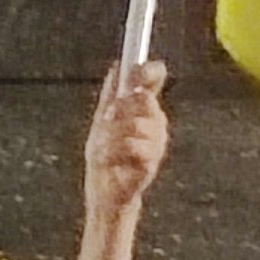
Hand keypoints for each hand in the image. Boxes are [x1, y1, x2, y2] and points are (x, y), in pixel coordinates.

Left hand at [84, 59, 170, 219]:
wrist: (105, 193)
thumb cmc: (106, 159)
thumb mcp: (102, 121)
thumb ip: (111, 95)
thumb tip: (117, 66)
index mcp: (145, 109)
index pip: (154, 77)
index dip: (145, 70)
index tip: (132, 75)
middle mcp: (156, 123)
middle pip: (143, 99)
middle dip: (118, 110)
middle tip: (105, 123)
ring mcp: (157, 143)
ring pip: (134, 124)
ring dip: (110, 136)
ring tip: (101, 149)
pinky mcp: (152, 162)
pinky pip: (132, 146)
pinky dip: (113, 152)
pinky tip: (108, 161)